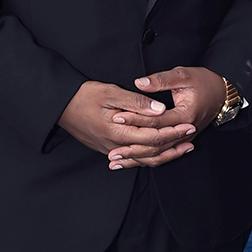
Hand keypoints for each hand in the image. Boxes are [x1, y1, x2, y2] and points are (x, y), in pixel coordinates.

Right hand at [58, 80, 195, 168]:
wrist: (59, 106)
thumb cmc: (83, 95)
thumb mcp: (110, 93)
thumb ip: (136, 102)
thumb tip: (159, 109)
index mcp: (118, 132)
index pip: (153, 136)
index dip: (173, 132)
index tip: (189, 125)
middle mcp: (116, 146)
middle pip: (151, 151)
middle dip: (174, 145)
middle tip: (192, 138)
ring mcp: (110, 150)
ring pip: (143, 159)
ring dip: (164, 155)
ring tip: (182, 149)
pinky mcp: (107, 149)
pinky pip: (133, 158)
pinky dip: (148, 157)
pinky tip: (158, 155)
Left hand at [103, 66, 226, 169]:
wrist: (222, 94)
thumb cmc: (204, 82)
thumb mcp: (183, 75)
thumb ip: (161, 80)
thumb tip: (139, 83)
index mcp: (184, 115)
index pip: (155, 121)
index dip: (135, 119)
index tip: (116, 117)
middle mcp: (185, 131)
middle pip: (156, 144)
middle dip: (132, 148)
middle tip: (112, 152)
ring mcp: (184, 139)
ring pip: (159, 154)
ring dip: (137, 159)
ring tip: (116, 162)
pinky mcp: (181, 141)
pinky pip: (162, 154)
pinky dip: (146, 158)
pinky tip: (130, 161)